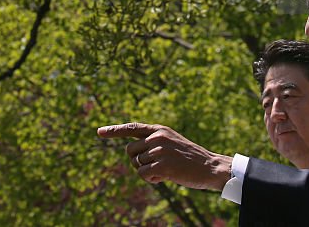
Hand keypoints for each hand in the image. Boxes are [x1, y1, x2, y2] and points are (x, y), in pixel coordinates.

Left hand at [97, 122, 232, 190]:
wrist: (209, 166)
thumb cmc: (190, 157)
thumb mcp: (171, 142)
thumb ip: (153, 142)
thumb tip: (131, 152)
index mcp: (160, 129)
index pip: (132, 128)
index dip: (114, 130)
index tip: (99, 131)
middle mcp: (157, 137)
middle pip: (129, 151)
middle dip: (136, 161)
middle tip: (153, 167)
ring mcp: (159, 150)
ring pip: (136, 164)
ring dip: (147, 172)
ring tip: (165, 171)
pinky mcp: (162, 165)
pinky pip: (142, 174)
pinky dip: (150, 179)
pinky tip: (164, 178)